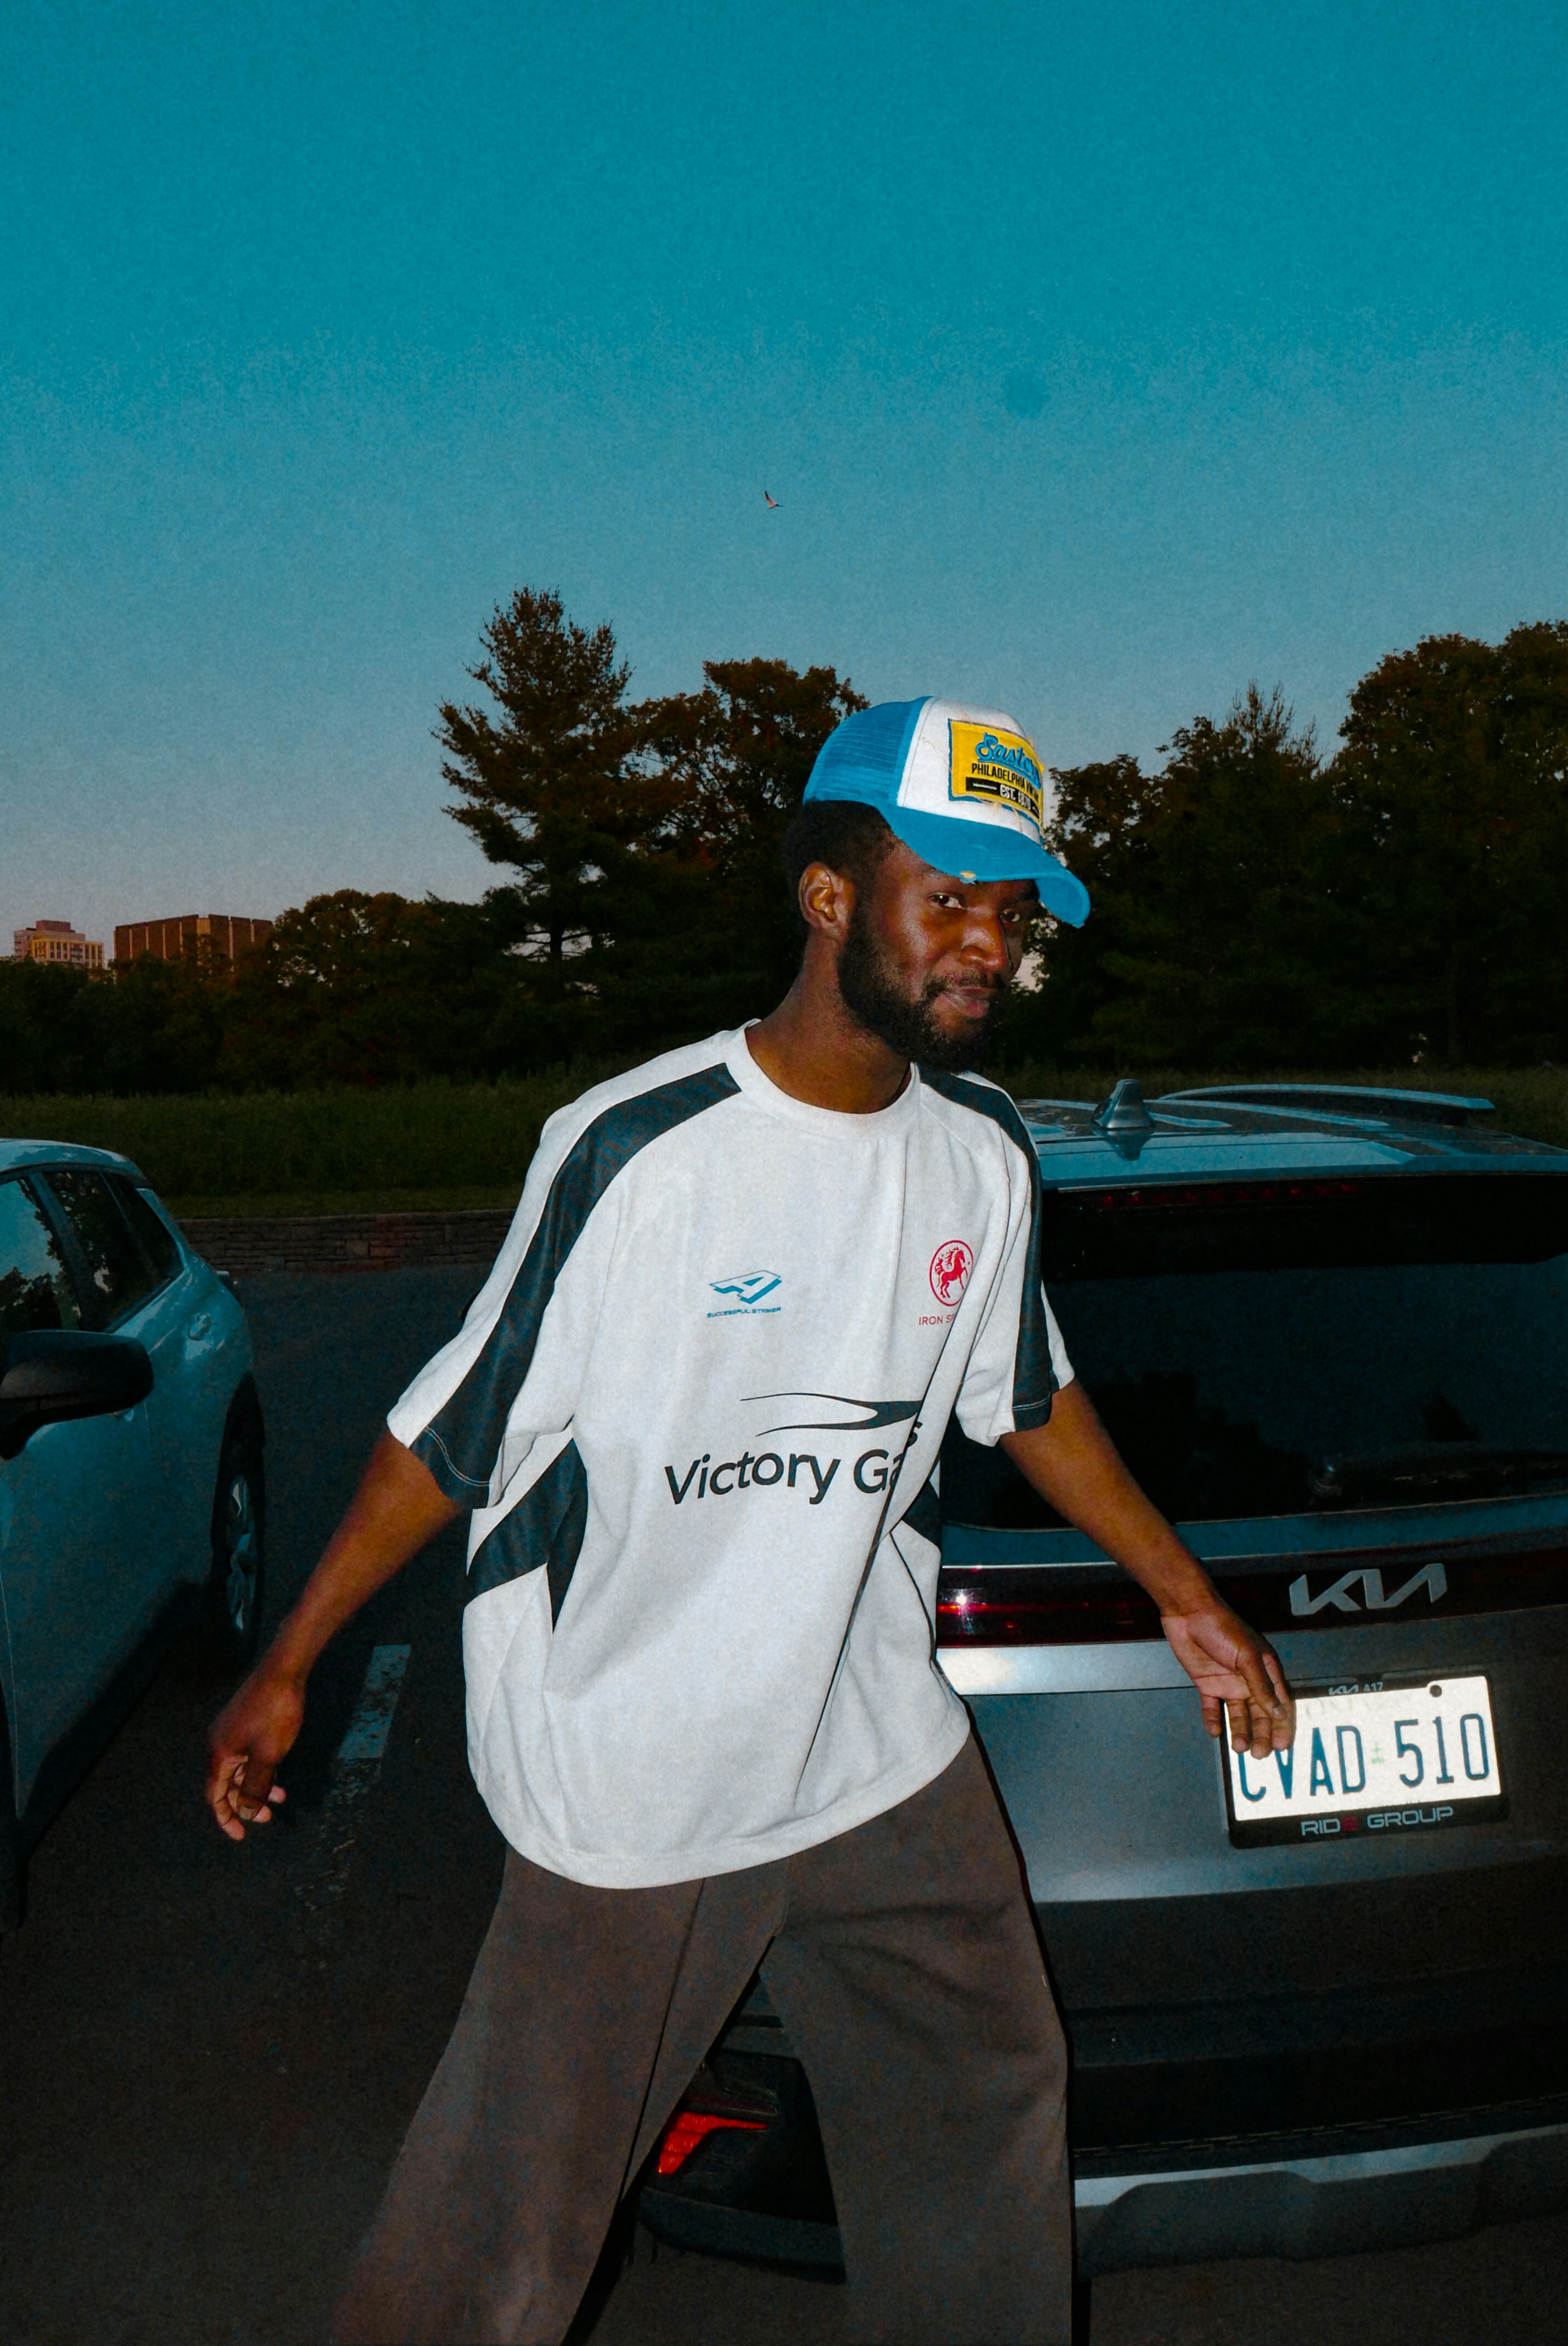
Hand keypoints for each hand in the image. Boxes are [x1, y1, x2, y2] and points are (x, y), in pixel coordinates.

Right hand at [206, 1666, 303, 1840]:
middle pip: (228, 1784)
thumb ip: (256, 1786)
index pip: (215, 1796)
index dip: (226, 1818)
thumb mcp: (269, 1756)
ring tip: (281, 1796)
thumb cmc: (276, 1713)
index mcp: (219, 1753)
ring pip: (241, 1769)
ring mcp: (232, 1731)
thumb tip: (247, 1811)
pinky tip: (278, 1771)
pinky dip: (261, 1767)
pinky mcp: (244, 1722)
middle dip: (246, 1803)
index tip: (240, 1836)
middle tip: (269, 1818)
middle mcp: (220, 1743)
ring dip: (258, 1785)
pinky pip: (248, 1754)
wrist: (284, 1670)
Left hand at [1160, 1600, 1295, 1757]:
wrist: (1188, 1613)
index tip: (1282, 1746)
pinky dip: (1214, 1721)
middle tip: (1259, 1754)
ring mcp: (1227, 1682)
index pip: (1280, 1703)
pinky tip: (1215, 1732)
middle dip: (1261, 1734)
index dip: (1283, 1725)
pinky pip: (1212, 1708)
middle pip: (1259, 1714)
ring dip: (1240, 1731)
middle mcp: (1248, 1680)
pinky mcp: (1206, 1684)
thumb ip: (1261, 1685)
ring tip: (1239, 1748)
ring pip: (1237, 1715)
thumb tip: (1279, 1713)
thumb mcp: (1247, 1656)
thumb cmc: (1222, 1628)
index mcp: (1265, 1670)